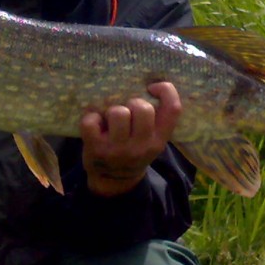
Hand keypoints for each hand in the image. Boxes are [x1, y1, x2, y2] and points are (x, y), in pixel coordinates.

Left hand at [80, 82, 180, 196]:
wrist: (114, 181)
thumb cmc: (133, 151)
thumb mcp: (151, 140)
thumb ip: (154, 120)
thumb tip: (149, 83)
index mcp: (159, 140)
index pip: (173, 109)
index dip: (166, 91)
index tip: (153, 87)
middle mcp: (142, 146)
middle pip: (143, 108)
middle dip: (133, 103)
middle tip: (128, 111)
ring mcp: (118, 149)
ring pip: (118, 113)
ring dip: (112, 111)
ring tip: (110, 120)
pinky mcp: (96, 149)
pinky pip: (91, 121)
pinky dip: (90, 118)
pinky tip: (95, 125)